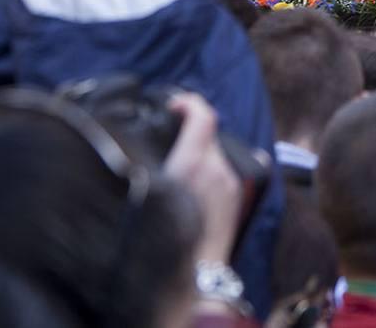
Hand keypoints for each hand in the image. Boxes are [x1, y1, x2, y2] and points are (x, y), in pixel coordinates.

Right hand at [164, 92, 243, 263]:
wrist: (199, 272)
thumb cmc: (170, 237)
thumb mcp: (153, 192)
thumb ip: (147, 165)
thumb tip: (141, 149)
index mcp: (195, 163)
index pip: (203, 115)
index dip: (188, 102)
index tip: (173, 104)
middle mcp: (217, 167)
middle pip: (208, 132)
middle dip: (189, 127)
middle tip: (168, 131)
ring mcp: (229, 181)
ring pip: (214, 151)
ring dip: (198, 149)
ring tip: (175, 159)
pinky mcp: (234, 194)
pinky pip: (220, 169)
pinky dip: (206, 167)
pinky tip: (189, 181)